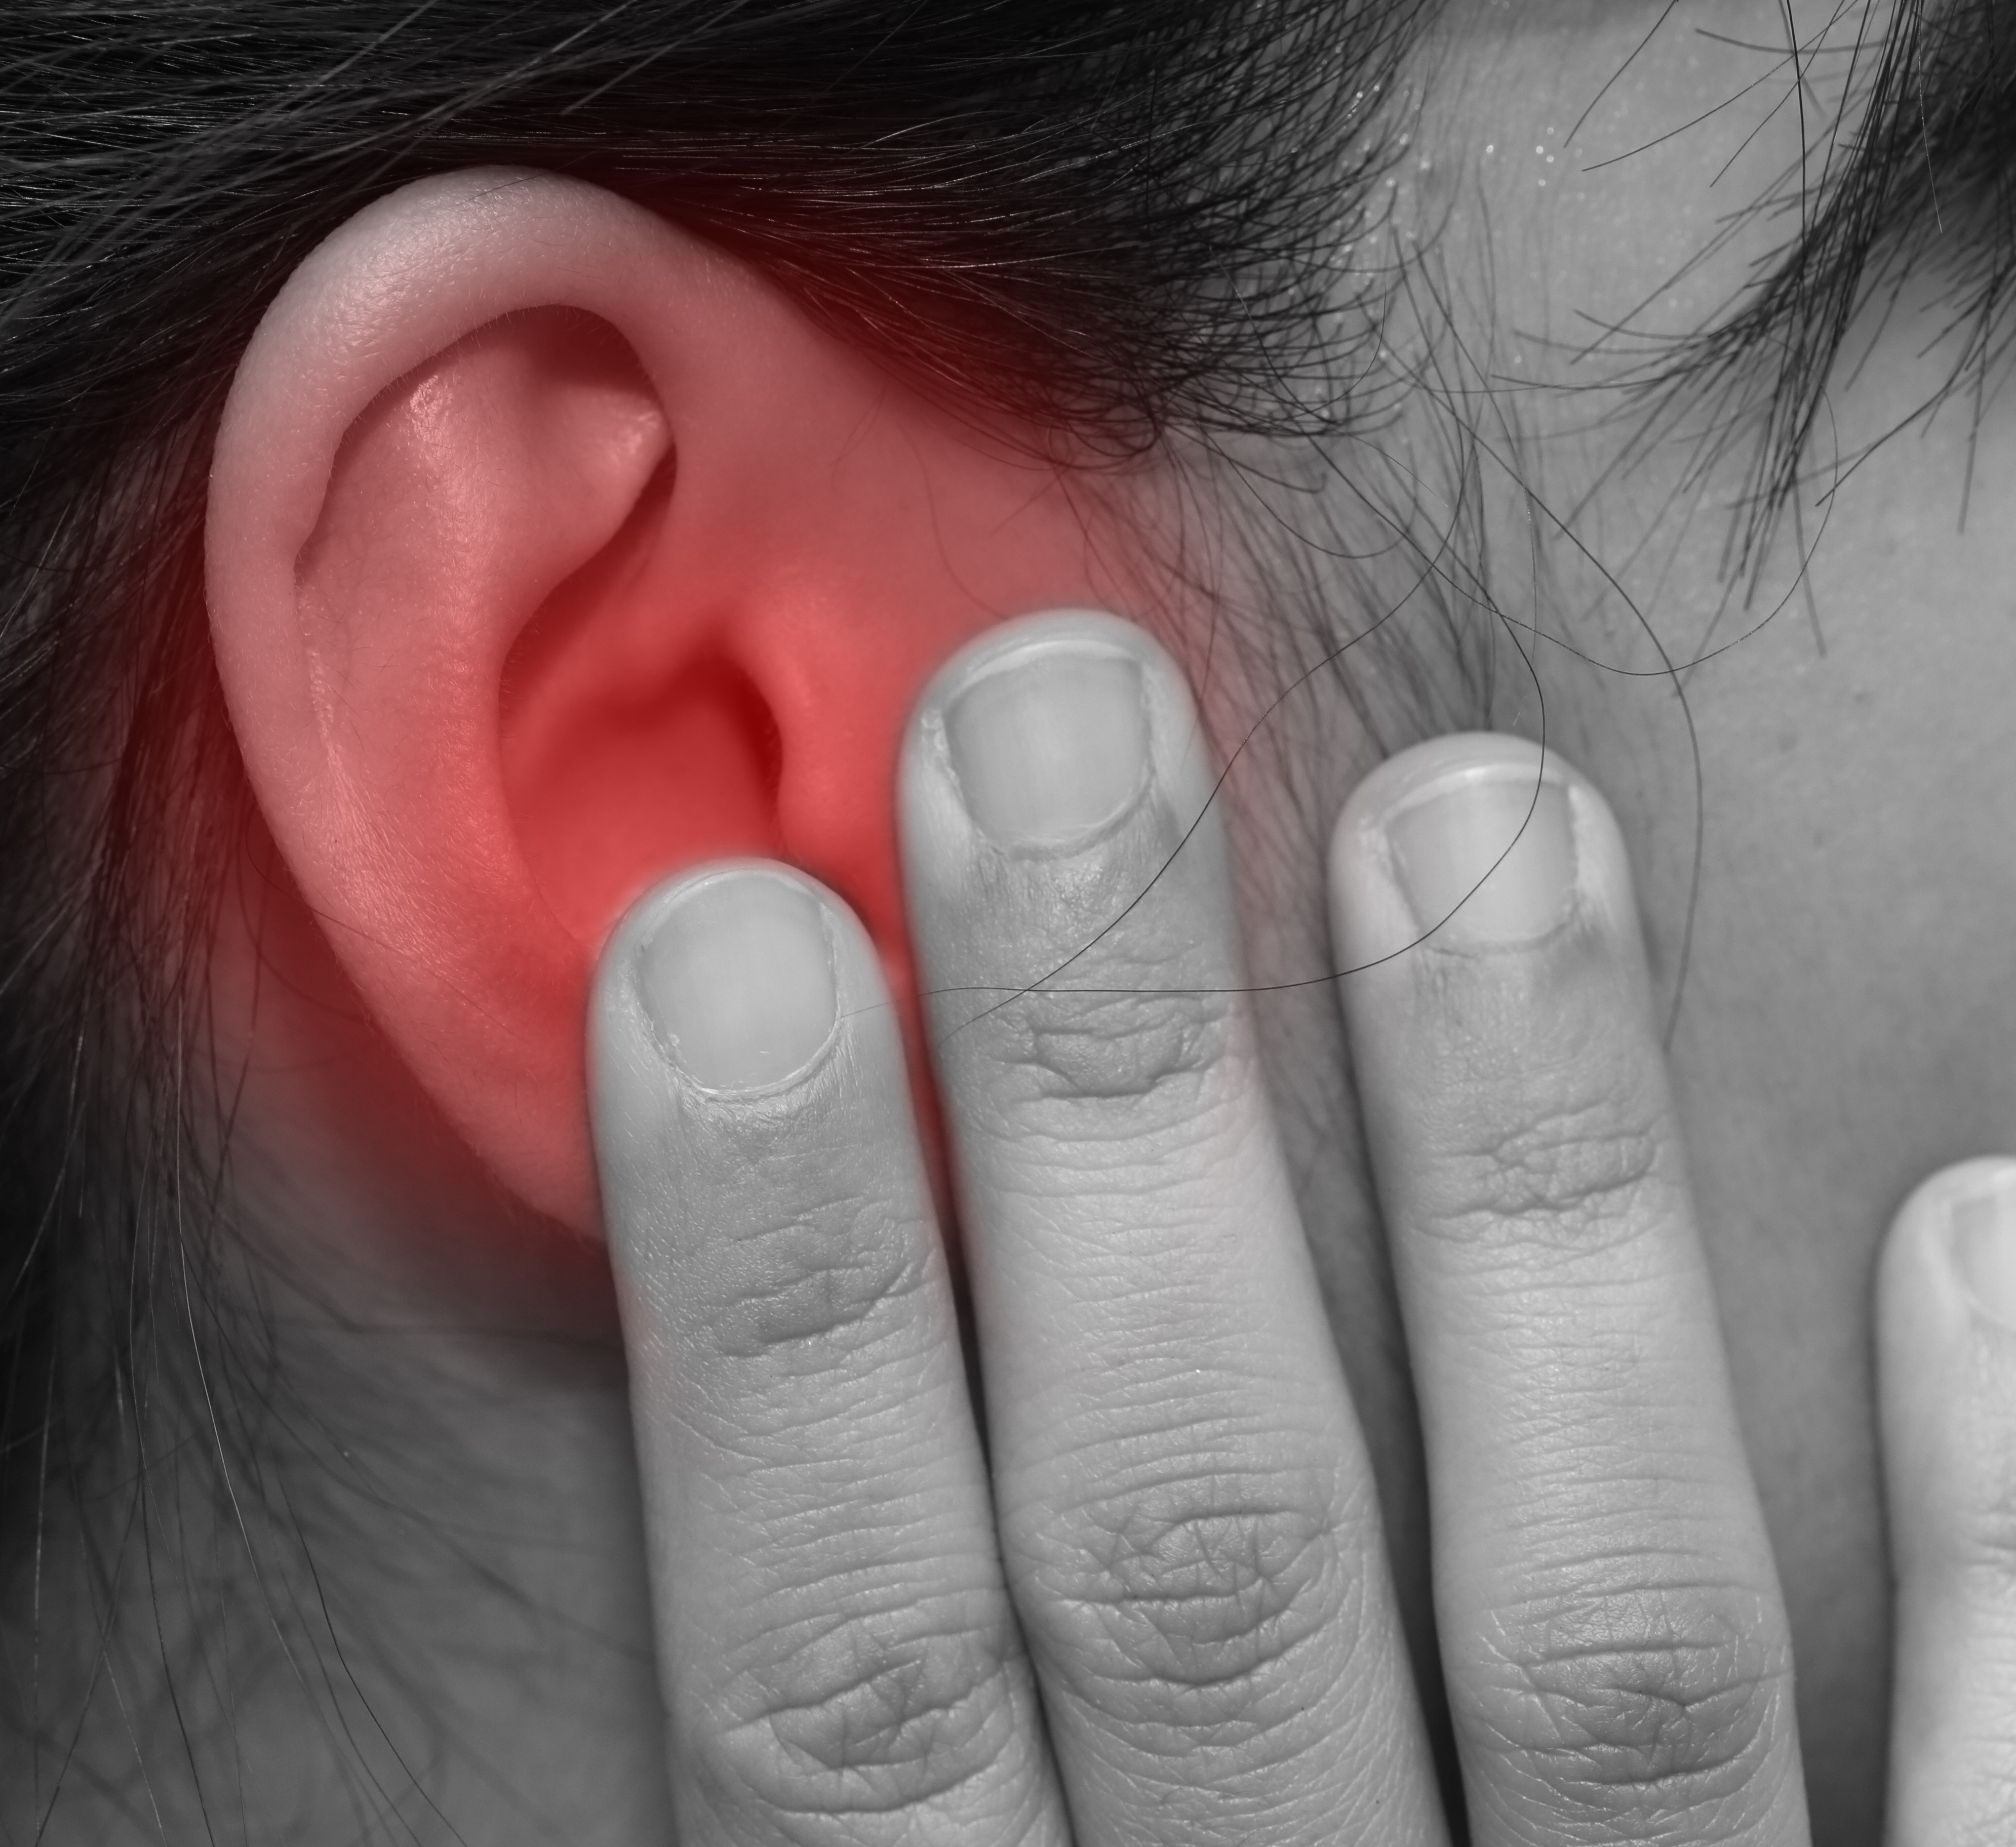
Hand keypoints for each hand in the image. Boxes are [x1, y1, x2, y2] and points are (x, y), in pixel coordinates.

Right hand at [587, 609, 2015, 1844]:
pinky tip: (1993, 1221)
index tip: (718, 939)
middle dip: (1102, 1114)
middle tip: (1059, 719)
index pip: (840, 1671)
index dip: (769, 1304)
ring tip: (1483, 814)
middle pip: (1186, 1560)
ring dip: (1527, 1202)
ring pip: (1590, 1627)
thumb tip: (692, 1595)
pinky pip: (1994, 1835)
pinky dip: (2011, 1545)